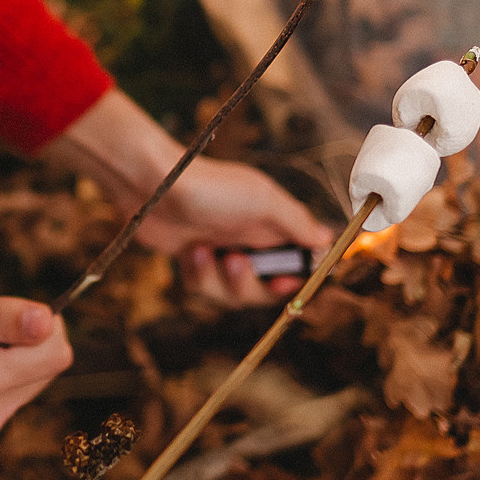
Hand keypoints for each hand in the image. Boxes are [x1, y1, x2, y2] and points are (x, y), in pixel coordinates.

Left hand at [134, 156, 333, 303]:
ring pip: (232, 293)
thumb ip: (296, 222)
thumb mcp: (263, 200)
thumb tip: (327, 239)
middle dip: (250, 285)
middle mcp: (250, 240)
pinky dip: (197, 274)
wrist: (153, 186)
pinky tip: (189, 251)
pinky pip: (204, 288)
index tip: (285, 282)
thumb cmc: (209, 187)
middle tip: (234, 262)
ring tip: (202, 250)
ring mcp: (222, 251)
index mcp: (272, 224)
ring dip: (218, 279)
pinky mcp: (195, 260)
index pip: (298, 263)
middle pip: (266, 288)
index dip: (296, 280)